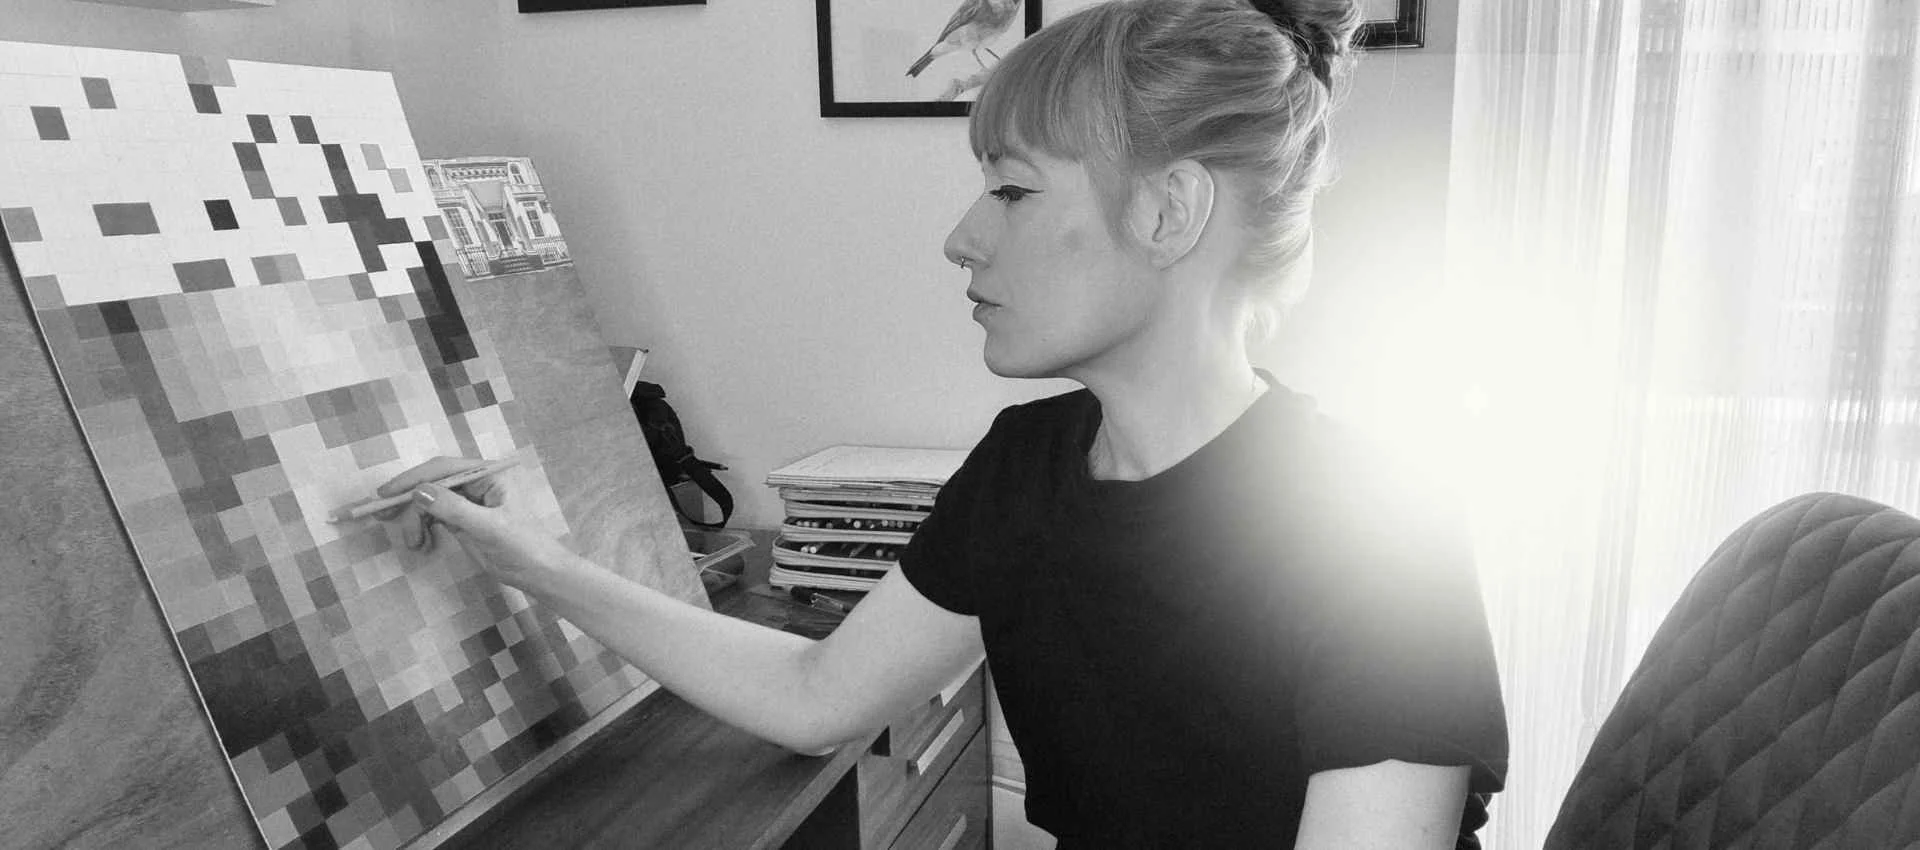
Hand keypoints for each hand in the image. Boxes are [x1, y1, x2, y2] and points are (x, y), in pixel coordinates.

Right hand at [375, 456, 574, 585]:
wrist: (539, 573)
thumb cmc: (523, 546)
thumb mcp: (489, 527)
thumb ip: (454, 508)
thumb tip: (419, 491)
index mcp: (489, 474)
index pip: (444, 469)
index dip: (413, 478)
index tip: (387, 492)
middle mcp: (477, 483)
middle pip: (432, 483)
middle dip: (408, 500)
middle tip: (383, 516)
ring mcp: (469, 502)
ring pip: (430, 502)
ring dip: (415, 521)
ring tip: (414, 545)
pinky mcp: (464, 520)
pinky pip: (434, 517)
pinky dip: (423, 529)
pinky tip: (421, 545)